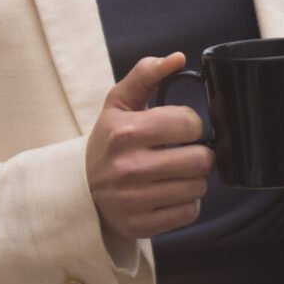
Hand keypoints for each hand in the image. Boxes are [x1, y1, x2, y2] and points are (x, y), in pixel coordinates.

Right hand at [85, 53, 214, 241]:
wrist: (81, 188)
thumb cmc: (109, 140)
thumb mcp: (119, 103)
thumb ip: (146, 74)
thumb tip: (179, 58)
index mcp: (125, 131)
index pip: (189, 123)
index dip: (191, 124)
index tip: (179, 128)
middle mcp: (129, 166)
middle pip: (201, 159)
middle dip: (198, 154)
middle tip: (181, 152)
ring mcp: (135, 199)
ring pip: (198, 188)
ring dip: (192, 179)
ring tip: (173, 173)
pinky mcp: (142, 225)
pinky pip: (189, 212)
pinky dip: (185, 203)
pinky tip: (167, 193)